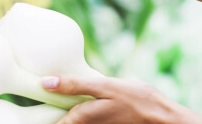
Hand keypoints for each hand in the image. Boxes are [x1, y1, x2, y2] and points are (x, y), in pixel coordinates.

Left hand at [41, 75, 201, 123]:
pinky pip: (85, 119)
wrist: (162, 118)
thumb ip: (75, 85)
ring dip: (68, 107)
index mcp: (78, 118)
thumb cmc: (136, 100)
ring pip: (73, 118)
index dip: (43, 104)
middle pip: (60, 119)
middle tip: (54, 86)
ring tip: (68, 90)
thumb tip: (45, 82)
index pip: (49, 119)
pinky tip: (89, 98)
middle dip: (55, 106)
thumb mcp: (105, 86)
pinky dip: (81, 112)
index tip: (39, 89)